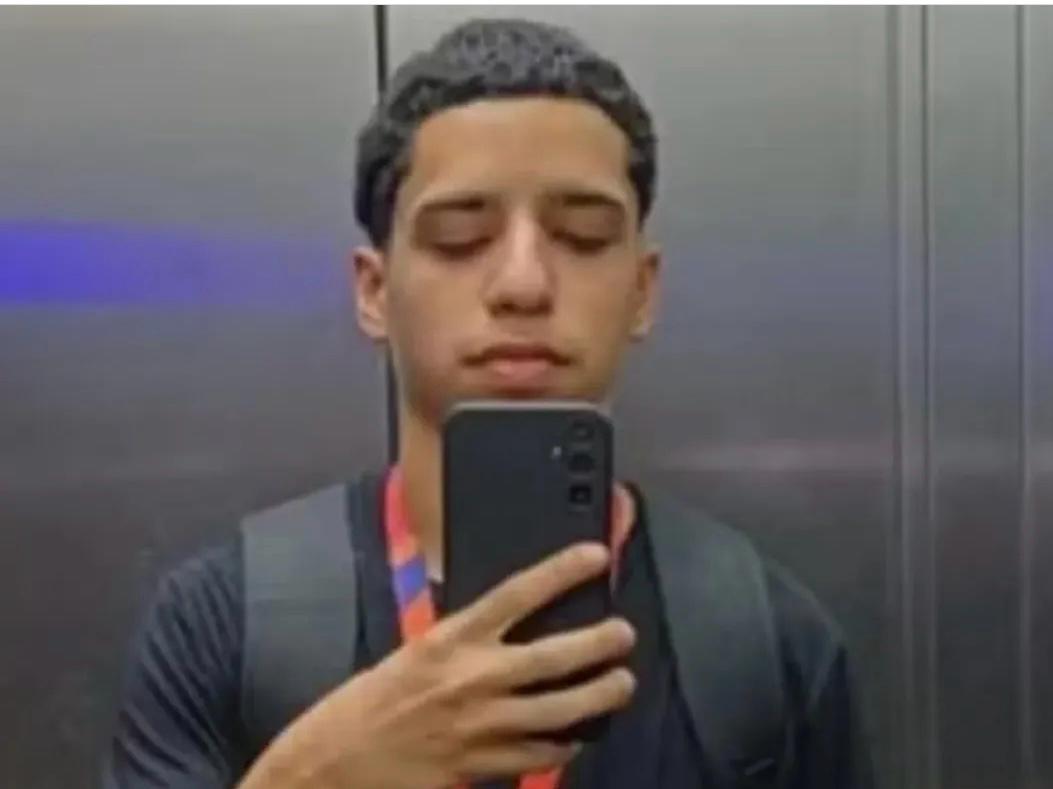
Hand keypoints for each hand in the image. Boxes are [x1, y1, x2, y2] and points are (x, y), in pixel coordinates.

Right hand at [240, 542, 636, 788]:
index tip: (596, 556)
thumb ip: (463, 644)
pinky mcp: (481, 767)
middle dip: (600, 644)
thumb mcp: (414, 655)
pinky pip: (539, 756)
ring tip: (621, 684)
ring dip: (599, 697)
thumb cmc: (368, 704)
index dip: (561, 571)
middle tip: (624, 634)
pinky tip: (574, 737)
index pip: (517, 594)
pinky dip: (563, 745)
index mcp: (450, 639)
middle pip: (554, 656)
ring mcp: (481, 726)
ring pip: (560, 710)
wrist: (333, 763)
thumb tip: (509, 632)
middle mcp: (472, 678)